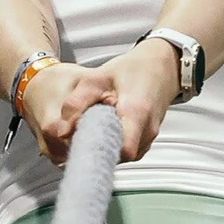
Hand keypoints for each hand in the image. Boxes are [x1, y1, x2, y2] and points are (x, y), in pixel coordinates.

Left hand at [18, 39, 179, 163]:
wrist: (161, 67)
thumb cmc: (132, 70)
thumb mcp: (97, 78)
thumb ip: (76, 103)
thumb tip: (62, 131)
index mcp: (136, 112)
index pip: (122, 150)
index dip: (99, 151)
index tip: (82, 144)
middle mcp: (147, 130)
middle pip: (118, 156)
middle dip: (98, 150)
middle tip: (82, 135)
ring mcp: (149, 138)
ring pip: (122, 157)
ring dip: (106, 147)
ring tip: (96, 128)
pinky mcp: (147, 141)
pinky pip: (128, 152)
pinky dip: (114, 144)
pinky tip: (107, 129)